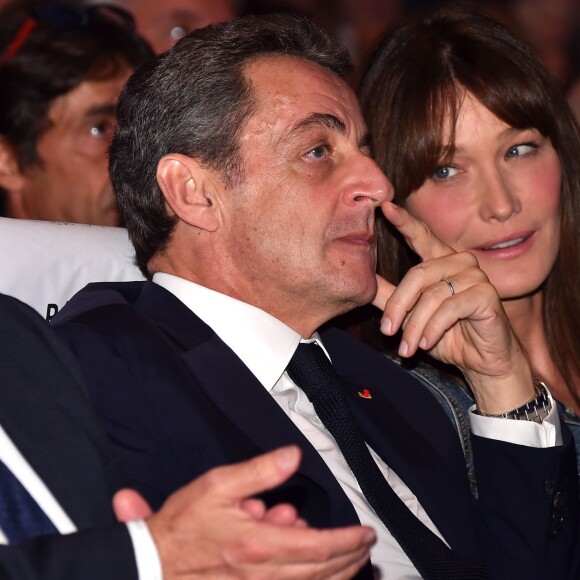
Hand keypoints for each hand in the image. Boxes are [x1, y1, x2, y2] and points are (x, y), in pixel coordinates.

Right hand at [115, 446, 374, 579]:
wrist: (157, 563)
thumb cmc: (184, 526)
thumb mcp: (218, 485)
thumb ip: (260, 471)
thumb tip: (292, 455)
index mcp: (259, 544)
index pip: (320, 546)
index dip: (348, 540)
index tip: (365, 532)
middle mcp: (264, 574)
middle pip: (324, 572)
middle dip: (351, 557)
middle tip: (365, 544)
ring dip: (340, 574)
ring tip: (353, 559)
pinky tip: (322, 574)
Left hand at [373, 202, 533, 413]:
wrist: (482, 363)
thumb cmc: (448, 337)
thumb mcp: (413, 316)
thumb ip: (391, 297)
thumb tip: (364, 280)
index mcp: (440, 263)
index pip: (421, 237)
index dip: (404, 222)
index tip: (385, 206)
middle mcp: (459, 262)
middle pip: (417, 274)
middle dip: (398, 307)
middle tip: (387, 332)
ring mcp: (475, 276)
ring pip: (431, 295)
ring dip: (415, 325)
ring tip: (407, 347)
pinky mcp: (486, 294)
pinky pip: (450, 307)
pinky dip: (433, 328)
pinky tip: (427, 344)